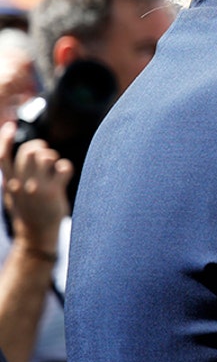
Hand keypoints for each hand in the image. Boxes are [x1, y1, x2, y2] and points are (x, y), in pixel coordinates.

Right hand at [0, 123, 70, 242]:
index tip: (10, 125)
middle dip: (38, 147)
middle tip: (45, 153)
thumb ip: (13, 177)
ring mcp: (37, 188)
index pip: (2, 157)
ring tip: (54, 164)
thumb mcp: (12, 195)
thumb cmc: (27, 212)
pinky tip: (64, 173)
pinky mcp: (53, 193)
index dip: (5, 139)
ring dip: (52, 156)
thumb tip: (20, 156)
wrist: (36, 236)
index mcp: (9, 183)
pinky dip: (65, 166)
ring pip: (45, 157)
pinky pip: (63, 168)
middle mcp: (21, 184)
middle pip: (27, 152)